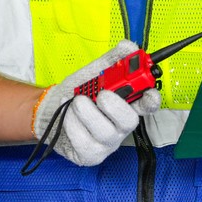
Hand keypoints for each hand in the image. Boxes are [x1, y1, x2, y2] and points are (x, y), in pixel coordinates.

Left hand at [34, 42, 143, 166]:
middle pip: (130, 121)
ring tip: (77, 102)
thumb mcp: (94, 74)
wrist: (50, 111)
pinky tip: (69, 115)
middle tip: (101, 95)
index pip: (147, 104)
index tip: (149, 92)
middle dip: (115, 106)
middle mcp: (121, 126)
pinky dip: (73, 123)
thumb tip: (128, 46)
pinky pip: (84, 140)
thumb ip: (112, 61)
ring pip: (104, 131)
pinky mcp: (91, 154)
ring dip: (86, 112)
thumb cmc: (77, 94)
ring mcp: (107, 142)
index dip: (151, 99)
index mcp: (127, 105)